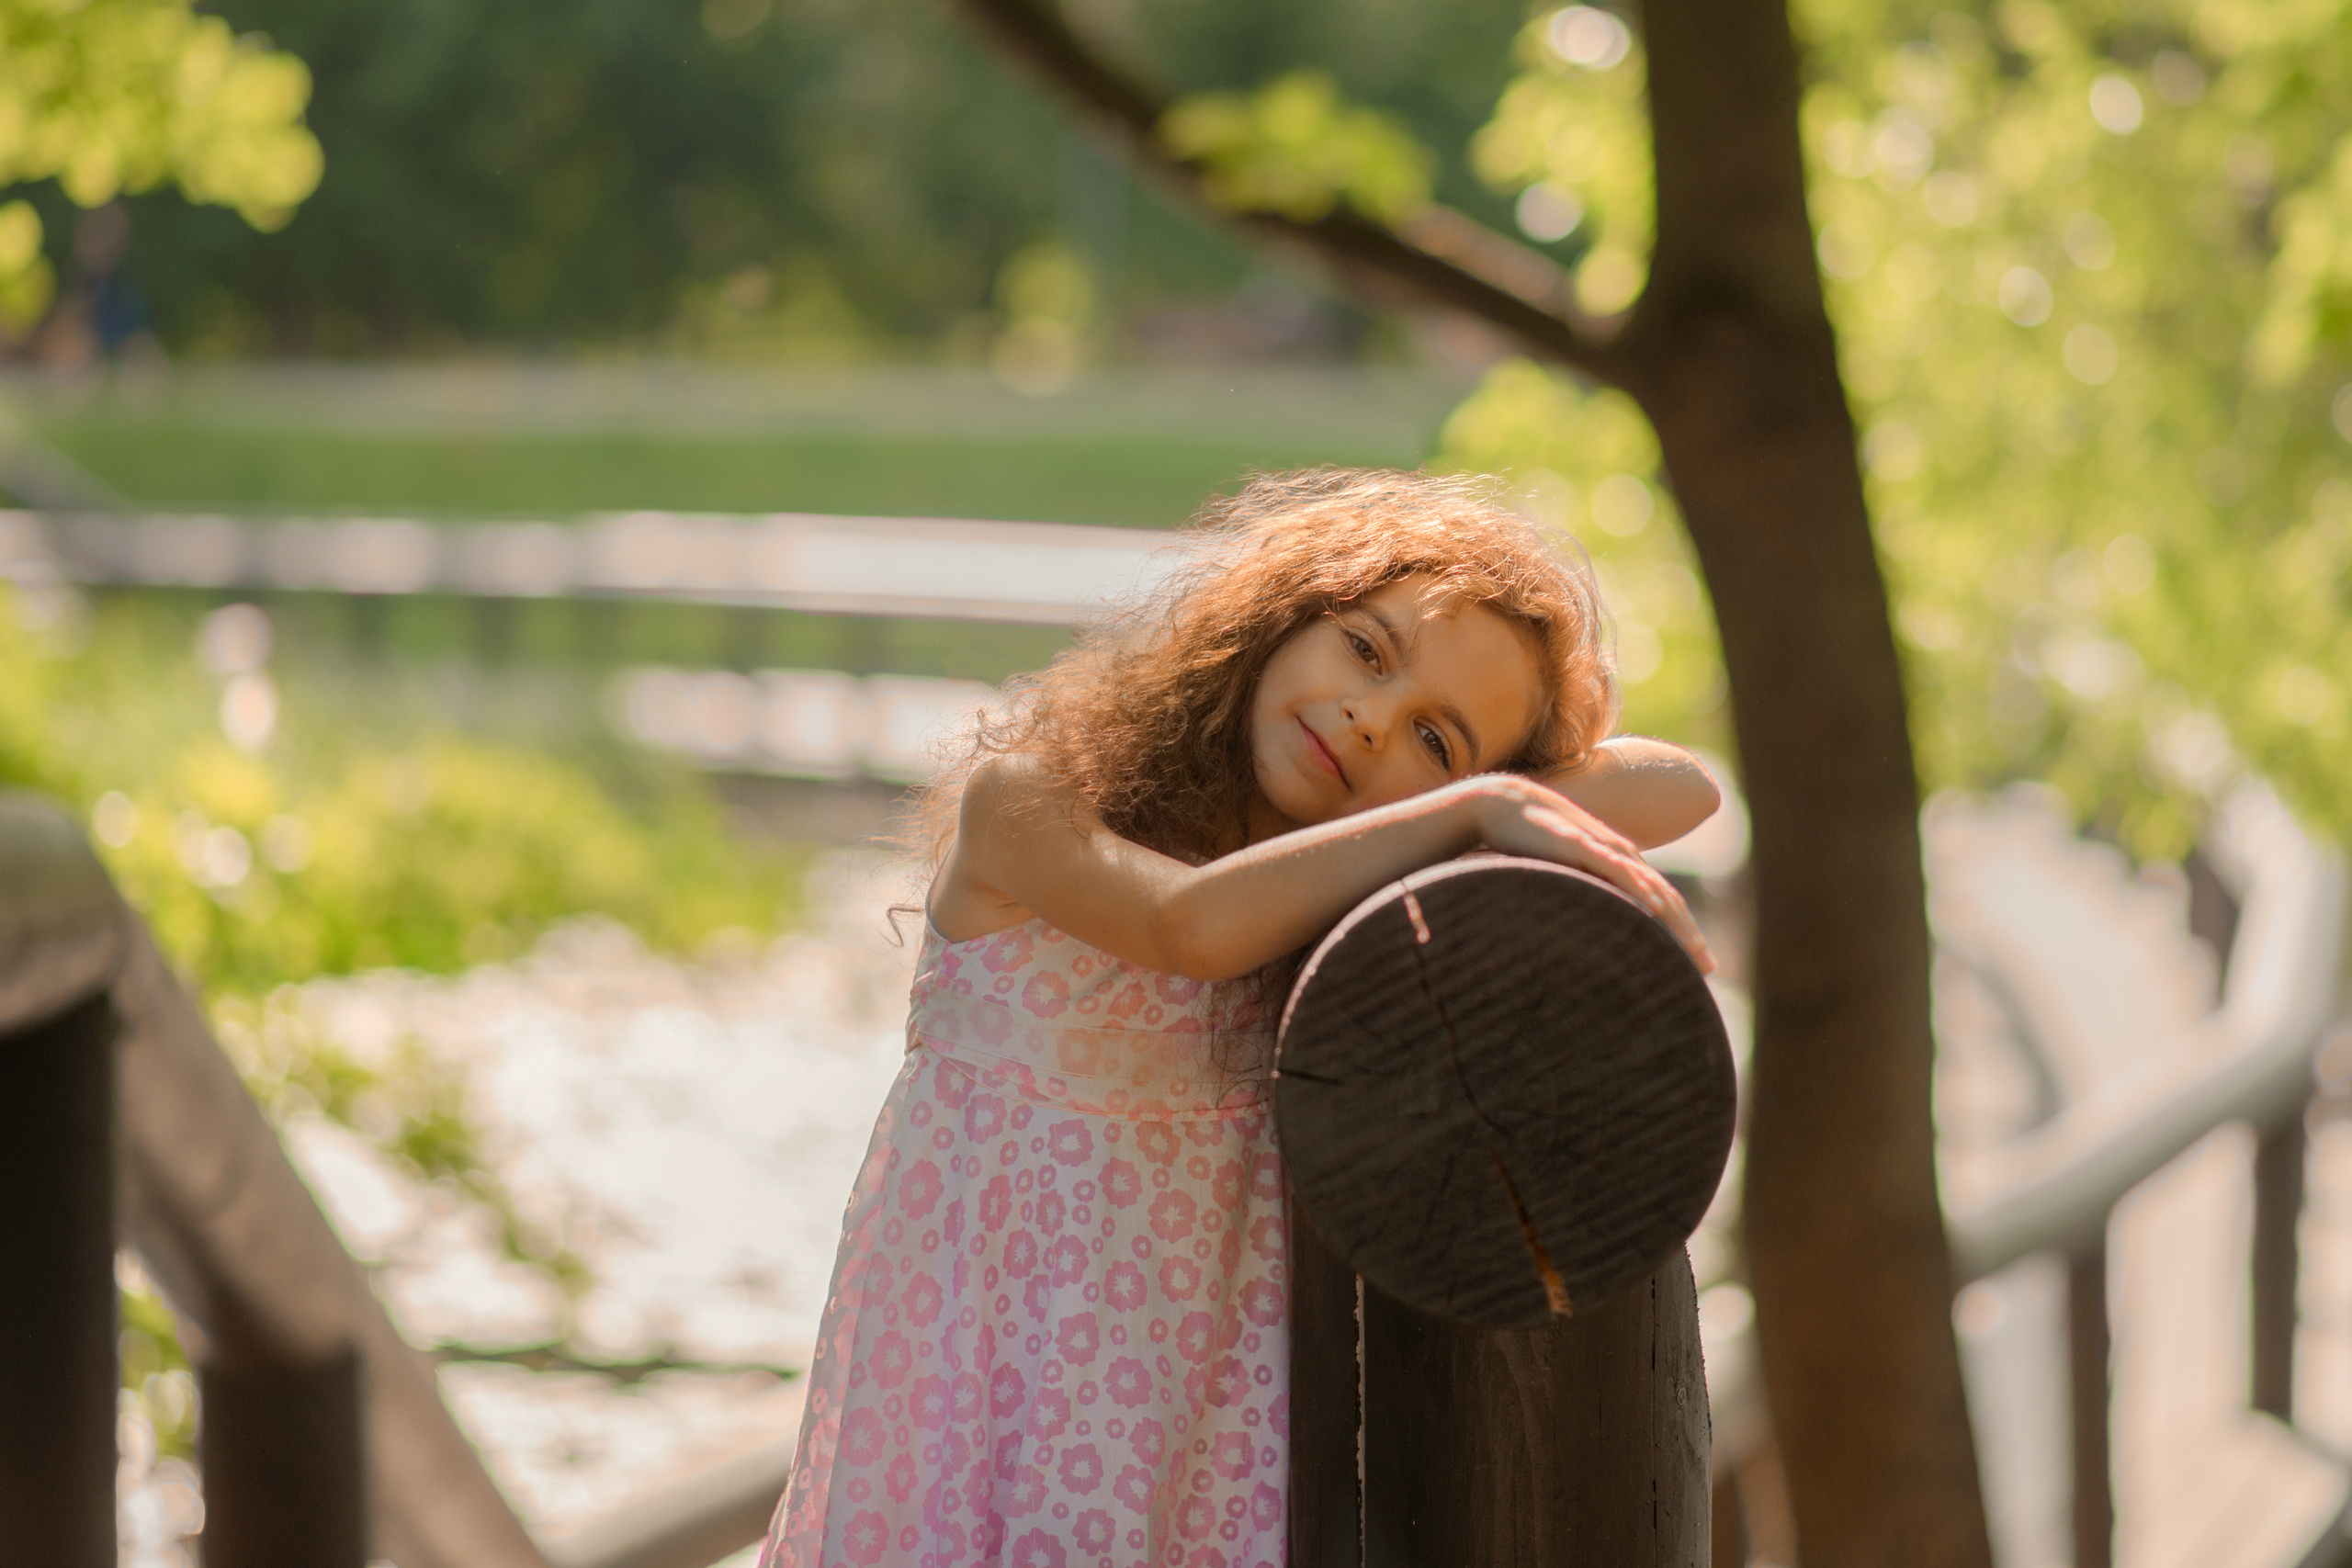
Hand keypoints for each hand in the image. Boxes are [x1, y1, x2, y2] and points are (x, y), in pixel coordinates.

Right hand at [1461, 776, 1716, 973]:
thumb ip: (1582, 891)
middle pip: (1666, 897)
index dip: (1682, 929)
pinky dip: (1640, 888)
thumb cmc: (1529, 839)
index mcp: (1619, 861)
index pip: (1661, 899)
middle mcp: (1621, 854)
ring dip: (1676, 920)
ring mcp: (1603, 848)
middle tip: (1708, 968)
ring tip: (1693, 950)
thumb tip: (1587, 923)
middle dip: (1689, 934)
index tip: (1696, 962)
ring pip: (1650, 887)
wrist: (1502, 802)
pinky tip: (1654, 907)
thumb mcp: (1563, 872)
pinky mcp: (1581, 844)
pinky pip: (1617, 869)